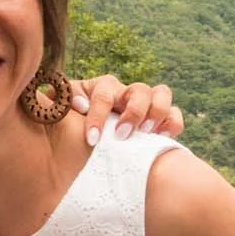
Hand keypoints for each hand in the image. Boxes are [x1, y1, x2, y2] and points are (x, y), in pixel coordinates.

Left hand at [68, 75, 184, 146]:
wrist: (83, 146)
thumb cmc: (71, 128)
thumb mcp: (61, 113)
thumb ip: (60, 102)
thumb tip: (70, 100)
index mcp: (102, 89)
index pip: (103, 94)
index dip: (98, 114)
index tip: (92, 139)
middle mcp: (126, 93)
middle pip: (139, 89)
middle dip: (133, 113)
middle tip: (122, 135)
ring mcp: (145, 104)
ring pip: (162, 93)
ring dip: (156, 112)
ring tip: (147, 133)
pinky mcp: (160, 120)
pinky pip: (174, 114)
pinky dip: (172, 123)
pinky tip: (161, 137)